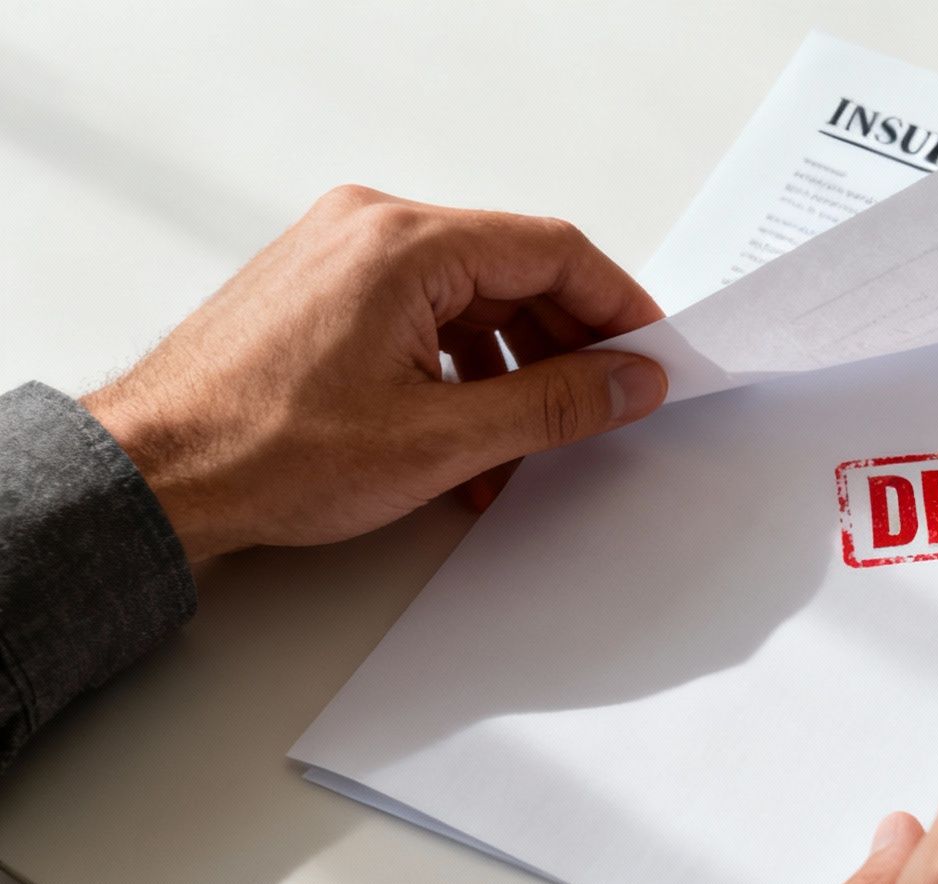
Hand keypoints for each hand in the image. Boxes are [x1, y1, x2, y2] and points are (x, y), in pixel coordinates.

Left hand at [81, 185, 668, 561]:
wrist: (157, 474)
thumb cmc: (267, 449)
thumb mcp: (444, 438)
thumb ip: (556, 405)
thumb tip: (631, 383)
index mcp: (405, 243)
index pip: (553, 251)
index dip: (619, 308)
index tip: (652, 357)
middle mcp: (371, 228)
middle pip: (514, 272)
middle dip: (568, 347)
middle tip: (605, 406)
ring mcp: (341, 255)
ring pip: (471, 300)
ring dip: (514, 371)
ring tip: (526, 447)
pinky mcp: (323, 291)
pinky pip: (423, 316)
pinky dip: (461, 371)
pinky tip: (470, 438)